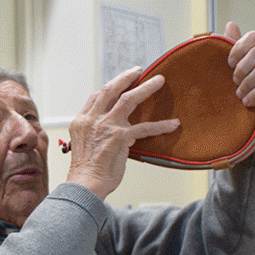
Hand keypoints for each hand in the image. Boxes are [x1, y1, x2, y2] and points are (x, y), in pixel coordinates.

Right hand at [64, 67, 179, 199]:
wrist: (84, 184)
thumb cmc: (85, 170)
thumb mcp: (82, 145)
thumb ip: (94, 132)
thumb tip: (109, 131)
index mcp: (82, 120)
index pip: (96, 96)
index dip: (111, 86)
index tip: (122, 81)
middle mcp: (93, 119)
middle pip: (111, 90)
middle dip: (126, 77)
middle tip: (138, 70)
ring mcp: (107, 126)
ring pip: (128, 99)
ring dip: (145, 88)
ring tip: (158, 81)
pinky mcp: (121, 137)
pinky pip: (145, 128)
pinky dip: (161, 125)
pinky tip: (172, 124)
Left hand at [222, 21, 254, 144]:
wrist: (248, 121)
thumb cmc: (239, 95)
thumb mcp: (231, 73)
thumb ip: (232, 49)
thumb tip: (231, 24)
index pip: (254, 37)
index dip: (239, 48)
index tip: (229, 64)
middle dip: (242, 69)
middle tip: (235, 83)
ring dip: (248, 83)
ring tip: (240, 95)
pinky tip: (248, 102)